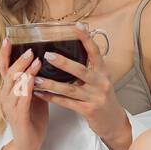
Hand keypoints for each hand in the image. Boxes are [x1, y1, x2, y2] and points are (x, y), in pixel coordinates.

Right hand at [0, 38, 47, 149]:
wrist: (29, 145)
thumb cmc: (32, 120)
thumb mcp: (35, 96)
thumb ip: (36, 82)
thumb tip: (45, 64)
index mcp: (9, 91)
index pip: (4, 69)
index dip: (4, 54)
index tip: (8, 38)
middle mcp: (6, 97)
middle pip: (8, 73)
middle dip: (18, 60)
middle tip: (29, 49)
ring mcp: (10, 107)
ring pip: (14, 84)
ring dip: (24, 71)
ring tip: (35, 60)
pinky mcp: (17, 116)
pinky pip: (22, 99)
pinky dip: (27, 87)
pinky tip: (33, 79)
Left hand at [31, 23, 130, 149]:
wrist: (114, 123)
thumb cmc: (103, 100)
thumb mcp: (101, 81)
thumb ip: (89, 70)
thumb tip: (70, 54)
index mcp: (103, 72)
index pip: (95, 52)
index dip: (86, 39)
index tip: (76, 26)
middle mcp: (101, 83)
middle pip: (80, 70)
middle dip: (63, 63)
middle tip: (47, 55)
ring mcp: (95, 98)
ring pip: (70, 89)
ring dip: (51, 84)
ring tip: (36, 78)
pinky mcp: (89, 111)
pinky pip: (67, 103)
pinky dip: (52, 98)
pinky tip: (40, 94)